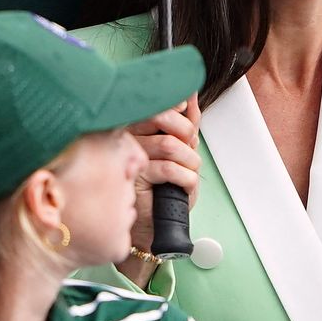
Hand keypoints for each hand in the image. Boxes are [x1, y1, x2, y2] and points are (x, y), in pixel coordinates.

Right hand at [121, 96, 201, 282]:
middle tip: (191, 147)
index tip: (186, 117)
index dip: (177, 107)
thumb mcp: (183, 152)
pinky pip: (168, 168)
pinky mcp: (136, 178)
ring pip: (168, 144)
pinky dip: (186, 177)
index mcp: (138, 127)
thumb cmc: (168, 189)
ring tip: (190, 172)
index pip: (156, 104)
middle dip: (186, 131)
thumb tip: (190, 94)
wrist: (156, 225)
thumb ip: (186, 123)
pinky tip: (185, 185)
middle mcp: (130, 138)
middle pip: (160, 116)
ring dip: (190, 160)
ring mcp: (130, 157)